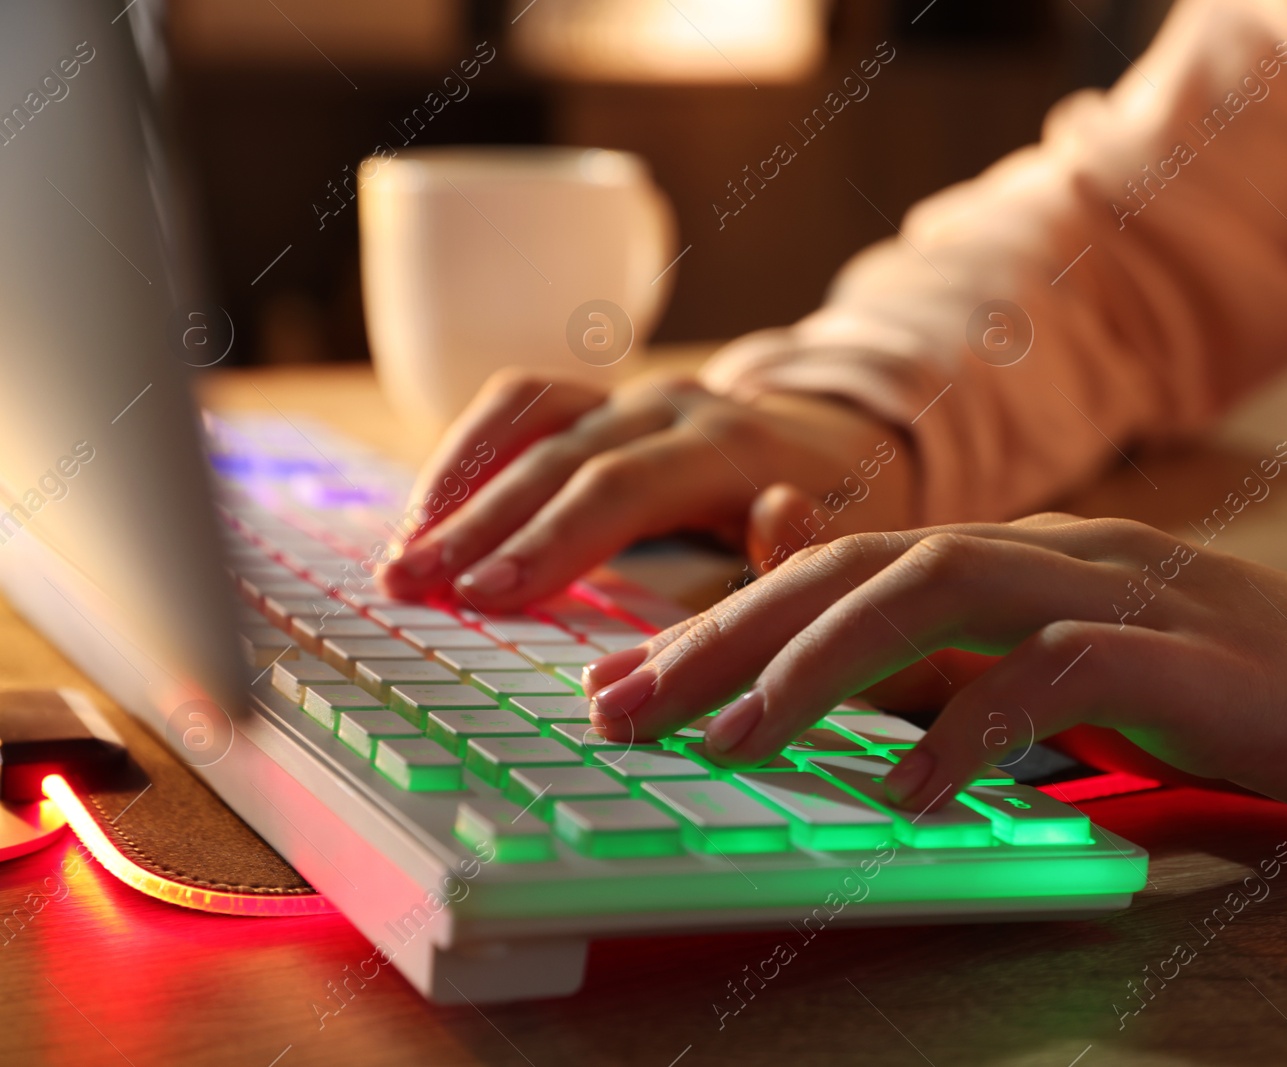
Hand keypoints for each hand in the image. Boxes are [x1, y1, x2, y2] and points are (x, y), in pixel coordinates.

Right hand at [378, 370, 915, 609]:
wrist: (844, 442)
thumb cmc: (844, 515)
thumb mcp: (853, 540)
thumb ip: (811, 544)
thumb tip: (776, 511)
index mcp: (734, 446)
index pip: (624, 486)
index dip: (551, 538)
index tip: (484, 593)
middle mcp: (675, 407)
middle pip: (560, 456)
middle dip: (479, 523)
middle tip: (409, 585)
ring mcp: (634, 397)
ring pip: (529, 419)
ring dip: (457, 484)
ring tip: (400, 556)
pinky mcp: (606, 402)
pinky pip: (524, 407)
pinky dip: (471, 453)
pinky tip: (428, 514)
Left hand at [582, 514, 1286, 855]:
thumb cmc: (1227, 694)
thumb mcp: (1062, 674)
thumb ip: (952, 662)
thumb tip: (821, 664)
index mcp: (1017, 559)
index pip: (841, 569)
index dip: (721, 618)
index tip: (622, 681)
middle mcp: (1052, 554)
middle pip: (860, 567)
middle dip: (727, 634)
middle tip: (622, 707)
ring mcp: (1123, 589)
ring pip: (940, 585)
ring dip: (820, 658)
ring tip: (731, 736)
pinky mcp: (1192, 654)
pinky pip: (1061, 669)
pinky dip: (973, 717)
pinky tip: (908, 784)